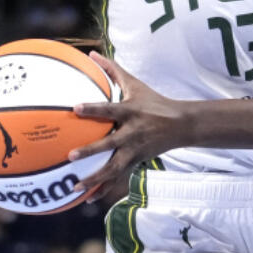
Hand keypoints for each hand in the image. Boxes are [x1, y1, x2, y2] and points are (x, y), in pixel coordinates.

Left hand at [70, 53, 185, 193]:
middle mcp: (132, 132)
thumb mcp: (136, 84)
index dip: (93, 109)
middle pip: (110, 144)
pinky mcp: (137, 161)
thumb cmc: (154, 101)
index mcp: (131, 112)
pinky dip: (104, 188)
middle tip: (70, 156)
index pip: (110, 109)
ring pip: (113, 167)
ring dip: (94, 178)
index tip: (75, 109)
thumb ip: (112, 70)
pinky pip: (118, 177)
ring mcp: (135, 150)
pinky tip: (88, 198)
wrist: (182, 124)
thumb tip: (91, 54)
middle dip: (91, 151)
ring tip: (75, 186)